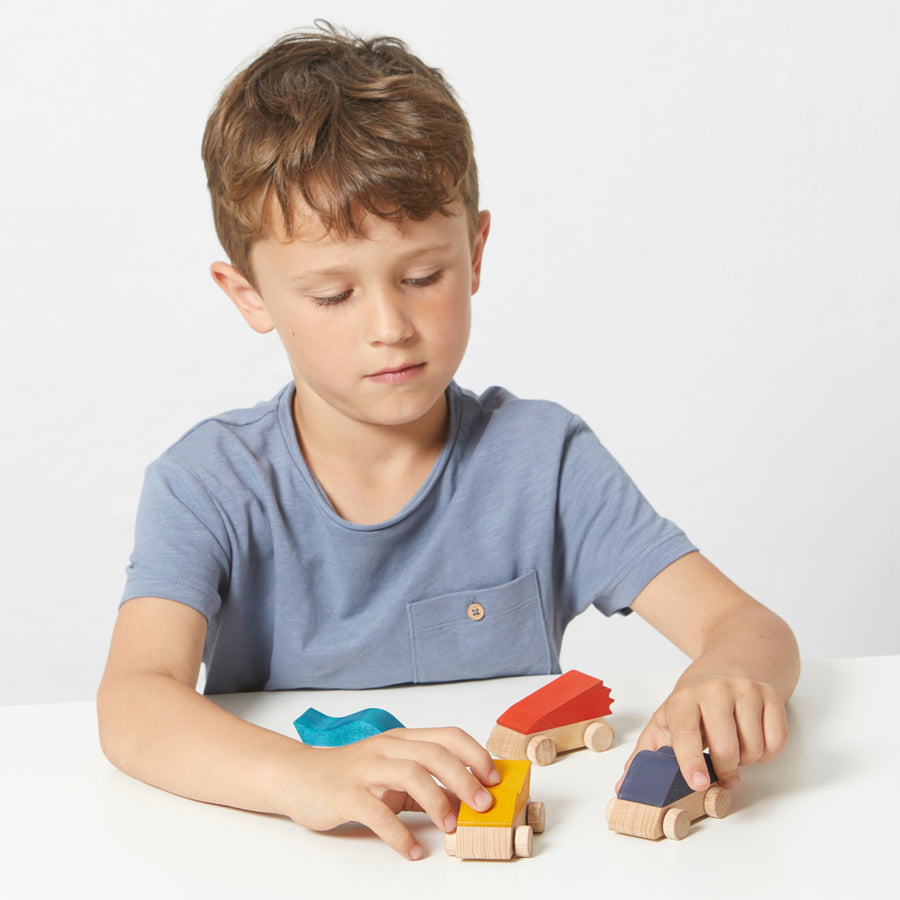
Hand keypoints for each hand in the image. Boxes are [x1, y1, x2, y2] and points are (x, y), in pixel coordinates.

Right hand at [284, 726, 499, 859]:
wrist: (299, 778)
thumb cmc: (351, 777)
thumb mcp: (392, 774)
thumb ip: (424, 784)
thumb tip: (466, 802)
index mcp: (401, 739)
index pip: (447, 735)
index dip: (475, 754)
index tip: (494, 779)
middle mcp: (385, 747)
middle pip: (433, 753)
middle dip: (465, 779)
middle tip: (483, 805)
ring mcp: (365, 768)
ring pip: (410, 773)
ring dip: (437, 801)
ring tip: (451, 827)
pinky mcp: (345, 794)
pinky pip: (377, 813)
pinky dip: (399, 834)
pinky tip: (412, 850)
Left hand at [617, 675, 788, 793]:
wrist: (726, 665)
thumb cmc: (693, 703)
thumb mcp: (664, 721)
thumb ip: (645, 755)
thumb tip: (624, 787)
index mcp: (682, 699)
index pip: (686, 732)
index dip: (691, 760)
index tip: (698, 784)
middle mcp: (714, 690)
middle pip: (726, 748)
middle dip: (724, 769)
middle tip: (719, 767)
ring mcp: (745, 690)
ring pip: (753, 748)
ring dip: (746, 760)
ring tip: (733, 745)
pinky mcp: (771, 694)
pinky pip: (777, 741)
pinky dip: (767, 752)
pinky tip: (752, 739)